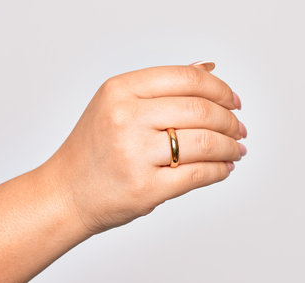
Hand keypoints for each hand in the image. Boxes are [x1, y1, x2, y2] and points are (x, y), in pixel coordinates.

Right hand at [43, 63, 246, 234]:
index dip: (219, 89)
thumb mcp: (114, 106)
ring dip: (230, 147)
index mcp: (119, 91)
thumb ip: (159, 88)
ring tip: (235, 150)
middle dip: (229, 120)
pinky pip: (198, 174)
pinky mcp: (145, 188)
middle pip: (200, 110)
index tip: (232, 101)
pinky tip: (223, 168)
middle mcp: (125, 118)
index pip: (186, 78)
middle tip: (238, 129)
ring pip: (204, 143)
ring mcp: (134, 154)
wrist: (65, 193)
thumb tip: (207, 68)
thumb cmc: (91, 151)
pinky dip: (219, 170)